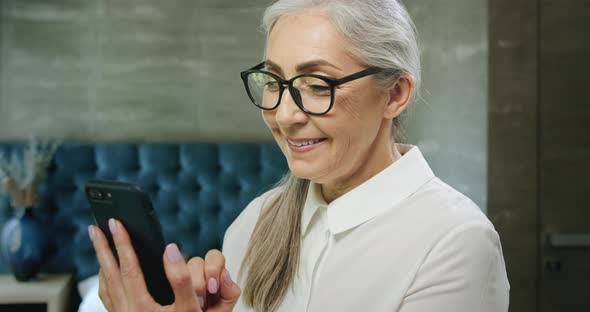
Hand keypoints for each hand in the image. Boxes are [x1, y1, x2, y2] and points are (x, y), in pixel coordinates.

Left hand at [89, 219, 240, 310]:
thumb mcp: (189, 310)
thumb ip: (181, 279)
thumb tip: (171, 249)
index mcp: (141, 306)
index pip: (129, 267)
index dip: (123, 242)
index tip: (116, 222)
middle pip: (109, 274)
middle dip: (102, 248)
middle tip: (94, 227)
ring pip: (106, 287)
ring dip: (102, 265)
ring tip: (99, 249)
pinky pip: (110, 299)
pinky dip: (107, 283)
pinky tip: (111, 279)